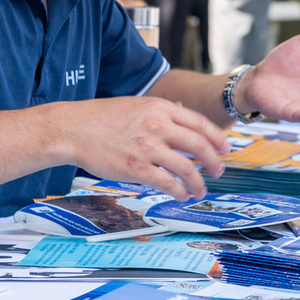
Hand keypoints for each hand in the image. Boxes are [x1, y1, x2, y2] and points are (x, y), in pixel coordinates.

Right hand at [53, 95, 229, 200]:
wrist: (73, 129)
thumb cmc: (102, 118)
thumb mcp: (137, 104)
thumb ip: (162, 112)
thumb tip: (183, 116)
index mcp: (160, 108)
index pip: (199, 123)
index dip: (216, 138)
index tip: (225, 149)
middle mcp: (158, 125)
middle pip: (199, 145)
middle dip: (214, 162)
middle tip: (219, 171)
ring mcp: (148, 148)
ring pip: (187, 168)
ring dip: (198, 182)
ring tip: (200, 190)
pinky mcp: (136, 168)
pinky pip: (167, 183)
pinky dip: (179, 191)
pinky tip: (182, 195)